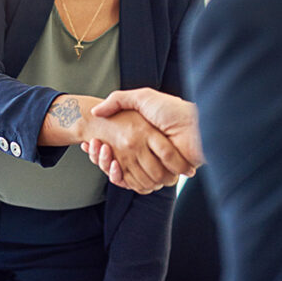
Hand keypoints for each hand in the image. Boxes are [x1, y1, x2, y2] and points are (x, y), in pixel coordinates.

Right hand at [81, 89, 201, 187]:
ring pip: (120, 171)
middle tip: (89, 146)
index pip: (113, 146)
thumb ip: (119, 100)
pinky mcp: (156, 176)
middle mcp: (144, 151)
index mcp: (140, 136)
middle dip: (99, 154)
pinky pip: (133, 182)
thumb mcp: (142, 98)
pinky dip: (119, 177)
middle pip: (114, 159)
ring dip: (105, 163)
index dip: (99, 146)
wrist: (193, 126)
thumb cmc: (170, 109)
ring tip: (98, 152)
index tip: (88, 142)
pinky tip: (111, 165)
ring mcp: (151, 164)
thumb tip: (96, 112)